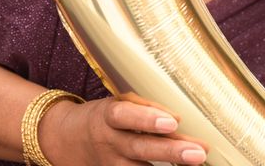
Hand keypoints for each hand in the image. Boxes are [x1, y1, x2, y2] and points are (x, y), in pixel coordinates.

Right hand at [41, 96, 207, 164]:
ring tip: (195, 163)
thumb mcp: (119, 103)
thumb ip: (146, 108)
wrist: (66, 139)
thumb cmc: (105, 116)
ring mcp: (109, 163)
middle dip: (171, 151)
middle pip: (139, 148)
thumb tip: (178, 120)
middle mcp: (109, 142)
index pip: (125, 115)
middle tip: (198, 153)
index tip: (172, 122)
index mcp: (108, 115)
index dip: (147, 118)